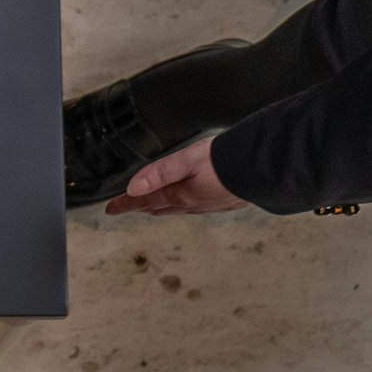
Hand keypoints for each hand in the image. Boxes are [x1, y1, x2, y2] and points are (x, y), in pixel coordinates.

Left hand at [104, 137, 249, 216]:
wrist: (262, 170)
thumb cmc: (224, 161)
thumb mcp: (186, 162)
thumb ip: (158, 174)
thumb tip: (132, 189)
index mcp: (180, 194)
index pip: (145, 200)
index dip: (125, 204)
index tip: (109, 210)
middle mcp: (192, 203)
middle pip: (159, 206)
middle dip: (141, 206)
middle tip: (126, 207)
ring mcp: (209, 204)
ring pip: (177, 209)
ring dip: (160, 208)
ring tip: (150, 207)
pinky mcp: (224, 202)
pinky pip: (195, 208)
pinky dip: (181, 206)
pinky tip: (187, 204)